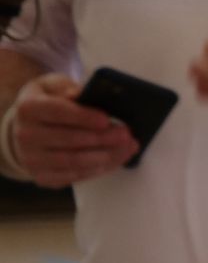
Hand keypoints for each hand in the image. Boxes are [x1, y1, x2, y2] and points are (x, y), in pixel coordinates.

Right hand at [9, 72, 138, 186]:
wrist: (30, 127)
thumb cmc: (50, 101)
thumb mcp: (55, 85)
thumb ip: (69, 88)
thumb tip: (81, 94)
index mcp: (28, 108)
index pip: (57, 112)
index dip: (83, 117)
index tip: (106, 119)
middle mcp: (25, 136)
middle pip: (68, 140)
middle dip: (101, 138)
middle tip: (126, 134)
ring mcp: (31, 159)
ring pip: (73, 161)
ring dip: (105, 156)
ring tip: (128, 147)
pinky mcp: (42, 177)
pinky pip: (74, 176)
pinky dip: (98, 169)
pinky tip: (116, 159)